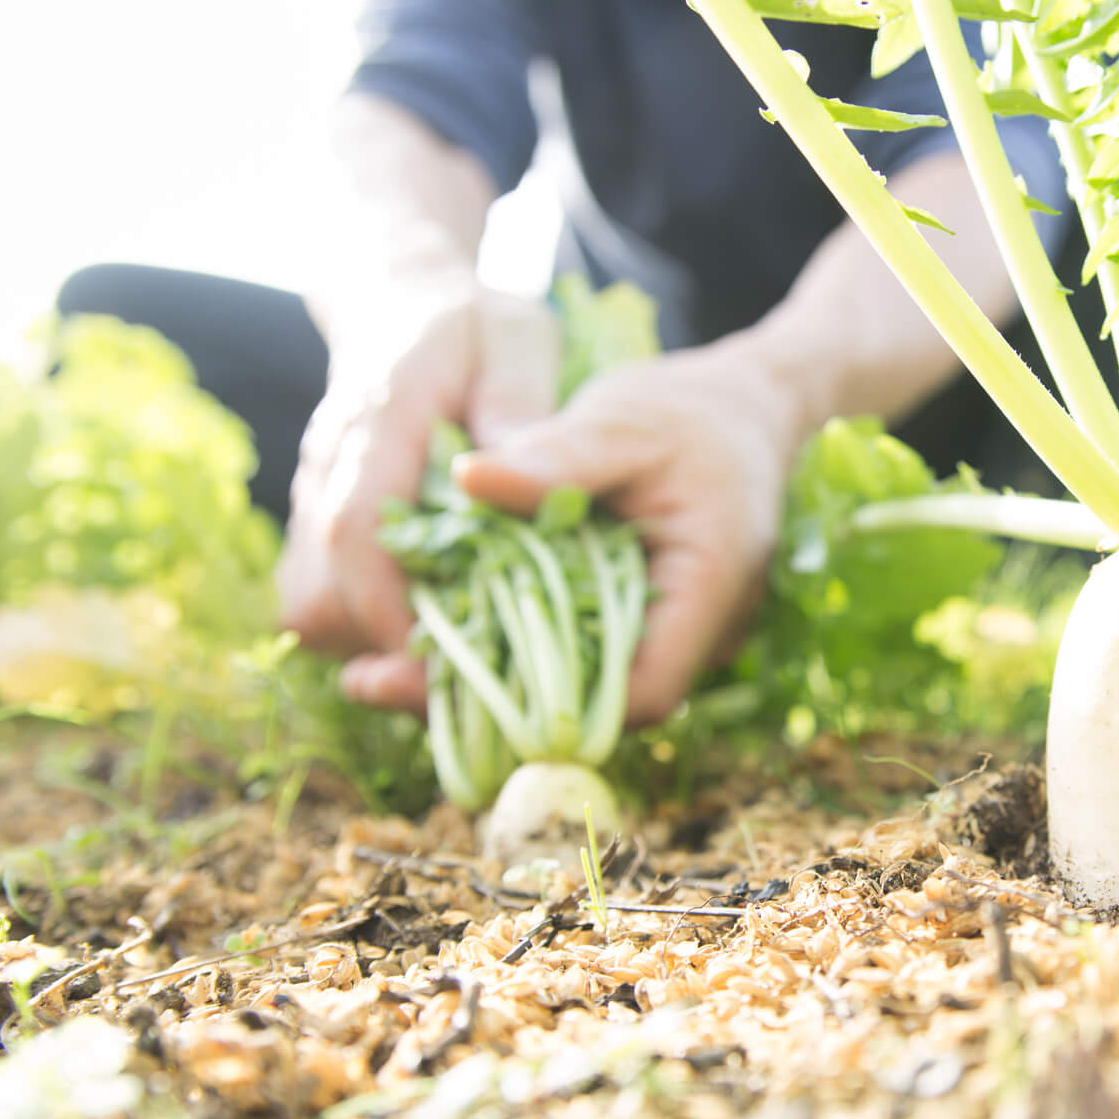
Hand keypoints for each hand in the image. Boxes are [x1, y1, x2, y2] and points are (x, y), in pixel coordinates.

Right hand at [275, 279, 558, 692]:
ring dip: (369, 642)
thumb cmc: (475, 324)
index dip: (388, 602)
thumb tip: (515, 476)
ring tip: (450, 657)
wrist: (403, 299)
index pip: (355, 527)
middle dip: (377, 642)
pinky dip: (366, 627)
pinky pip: (321, 597)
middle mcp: (331, 464)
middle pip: (318, 588)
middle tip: (458, 671)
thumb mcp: (516, 337)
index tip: (435, 655)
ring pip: (310, 604)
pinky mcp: (320, 520)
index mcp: (379, 418)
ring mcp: (317, 494)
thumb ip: (519, 400)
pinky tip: (430, 628)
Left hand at [342, 338, 808, 723]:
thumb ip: (555, 456)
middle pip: (593, 707)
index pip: (639, 691)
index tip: (441, 682)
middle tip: (373, 682)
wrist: (745, 410)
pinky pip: (575, 656)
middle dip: (487, 705)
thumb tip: (467, 476)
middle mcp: (695, 633)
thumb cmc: (693, 411)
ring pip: (577, 689)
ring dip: (490, 682)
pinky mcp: (636, 625)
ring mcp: (668, 637)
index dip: (546, 708)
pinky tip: (437, 630)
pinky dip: (511, 649)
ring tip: (382, 667)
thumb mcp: (621, 419)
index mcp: (707, 589)